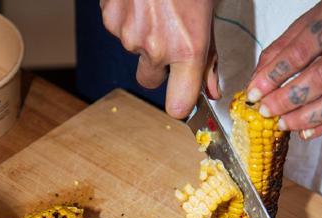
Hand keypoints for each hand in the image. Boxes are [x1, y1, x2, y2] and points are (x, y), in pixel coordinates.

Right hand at [101, 0, 219, 117]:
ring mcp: (129, 35)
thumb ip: (209, 55)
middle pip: (150, 81)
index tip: (183, 99)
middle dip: (158, 67)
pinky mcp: (111, 20)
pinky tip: (141, 1)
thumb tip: (210, 88)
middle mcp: (156, 46)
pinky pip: (120, 30)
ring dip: (143, 36)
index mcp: (187, 46)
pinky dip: (128, 19)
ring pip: (134, 51)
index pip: (179, 104)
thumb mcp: (209, 11)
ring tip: (157, 8)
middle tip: (169, 37)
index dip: (181, 104)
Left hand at [246, 0, 321, 138]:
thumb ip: (284, 47)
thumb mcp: (313, 18)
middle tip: (266, 111)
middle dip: (288, 99)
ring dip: (307, 117)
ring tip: (283, 123)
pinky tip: (305, 131)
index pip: (302, 50)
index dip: (275, 75)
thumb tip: (258, 80)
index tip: (254, 92)